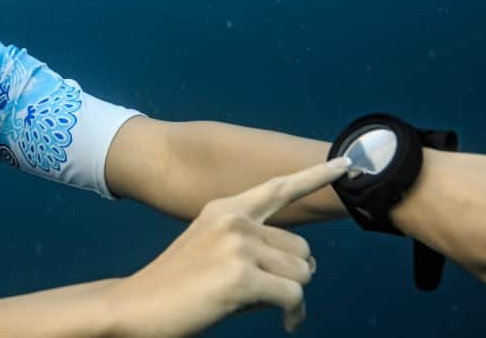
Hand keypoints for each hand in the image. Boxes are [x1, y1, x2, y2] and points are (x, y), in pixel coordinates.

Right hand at [112, 157, 349, 337]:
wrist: (138, 306)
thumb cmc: (181, 287)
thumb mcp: (214, 251)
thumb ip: (255, 244)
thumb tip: (307, 265)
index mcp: (225, 208)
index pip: (279, 187)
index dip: (316, 176)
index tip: (347, 164)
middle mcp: (234, 219)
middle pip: (301, 249)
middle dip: (291, 278)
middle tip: (259, 293)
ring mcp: (237, 246)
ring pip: (302, 273)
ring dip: (289, 296)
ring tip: (255, 304)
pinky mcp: (241, 277)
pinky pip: (293, 296)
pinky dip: (294, 314)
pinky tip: (284, 323)